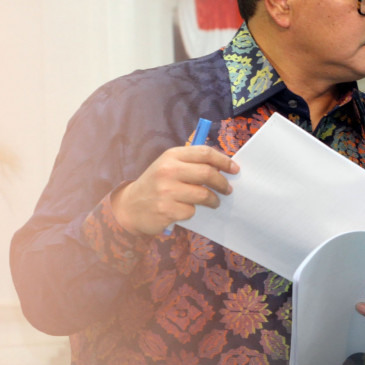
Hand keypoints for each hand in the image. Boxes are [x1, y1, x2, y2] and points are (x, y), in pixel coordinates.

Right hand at [111, 145, 238, 235]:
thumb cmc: (156, 184)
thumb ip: (192, 163)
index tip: (235, 169)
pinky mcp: (166, 210)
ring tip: (214, 202)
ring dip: (213, 200)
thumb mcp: (169, 165)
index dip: (224, 161)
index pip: (205, 153)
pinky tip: (184, 210)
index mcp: (171, 156)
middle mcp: (168, 171)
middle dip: (222, 183)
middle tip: (228, 189)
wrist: (130, 206)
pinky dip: (192, 211)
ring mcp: (166, 191)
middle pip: (207, 173)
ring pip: (203, 194)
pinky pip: (191, 210)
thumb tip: (223, 166)